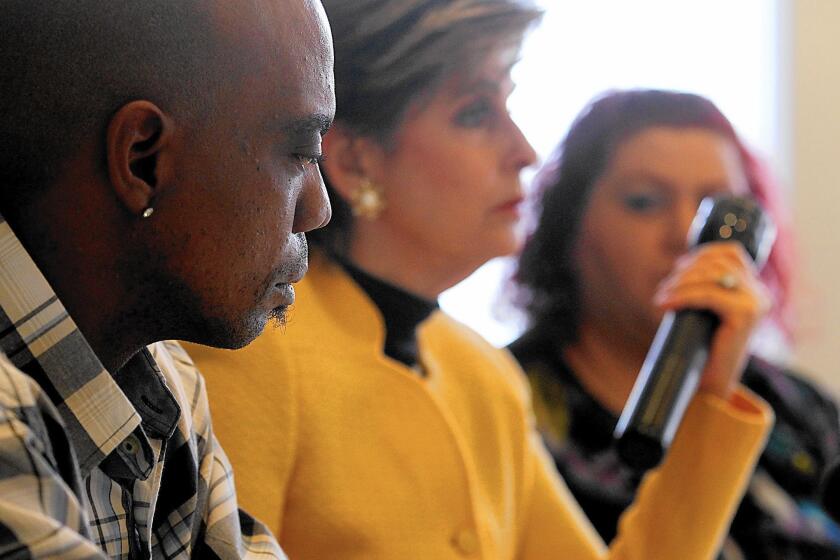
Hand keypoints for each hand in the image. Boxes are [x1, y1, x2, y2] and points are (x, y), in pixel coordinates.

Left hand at [654, 242, 771, 400]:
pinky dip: (683, 296)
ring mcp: (755, 303)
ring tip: (662, 296)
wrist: (711, 385)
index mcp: (754, 289)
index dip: (701, 253)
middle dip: (685, 270)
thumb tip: (679, 266)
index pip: (731, 252)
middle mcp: (759, 293)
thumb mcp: (703, 311)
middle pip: (718, 261)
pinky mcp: (745, 315)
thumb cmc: (702, 347)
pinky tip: (665, 304)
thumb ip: (703, 288)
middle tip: (664, 289)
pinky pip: (709, 295)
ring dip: (681, 282)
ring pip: (712, 275)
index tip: (678, 268)